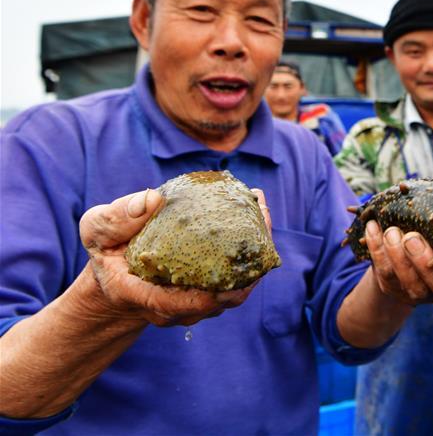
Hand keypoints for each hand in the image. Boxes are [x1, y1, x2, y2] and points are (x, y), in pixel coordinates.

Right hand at [79, 187, 270, 326]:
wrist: (119, 274)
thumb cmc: (108, 250)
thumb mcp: (97, 230)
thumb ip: (115, 219)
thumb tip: (152, 199)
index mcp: (143, 295)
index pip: (176, 305)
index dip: (204, 298)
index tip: (227, 282)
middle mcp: (175, 307)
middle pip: (221, 298)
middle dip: (248, 264)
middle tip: (260, 214)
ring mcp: (197, 304)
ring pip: (236, 288)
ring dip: (255, 252)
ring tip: (261, 208)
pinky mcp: (211, 292)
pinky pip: (239, 278)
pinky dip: (251, 250)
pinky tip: (256, 213)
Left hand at [364, 181, 432, 305]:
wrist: (405, 253)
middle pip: (431, 284)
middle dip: (419, 260)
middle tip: (410, 236)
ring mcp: (412, 289)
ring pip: (403, 277)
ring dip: (394, 252)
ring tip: (391, 230)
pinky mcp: (390, 285)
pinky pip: (382, 269)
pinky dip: (376, 247)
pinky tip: (373, 227)